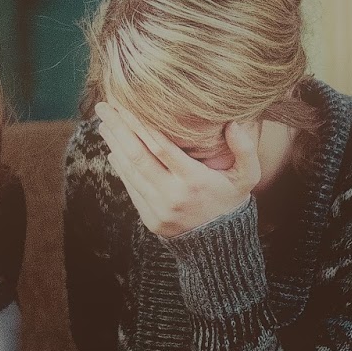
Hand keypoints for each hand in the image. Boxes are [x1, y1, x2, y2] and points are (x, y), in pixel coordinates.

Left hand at [94, 101, 261, 237]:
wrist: (220, 245)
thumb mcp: (248, 177)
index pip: (162, 148)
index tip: (126, 105)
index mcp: (195, 181)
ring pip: (130, 172)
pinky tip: (114, 149)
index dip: (141, 125)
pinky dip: (121, 167)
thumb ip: (245, 149)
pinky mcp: (150, 219)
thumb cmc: (232, 201)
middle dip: (119, 129)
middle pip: (138, 156)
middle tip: (104, 107)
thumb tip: (233, 123)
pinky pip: (131, 188)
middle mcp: (173, 195)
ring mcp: (159, 209)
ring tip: (104, 124)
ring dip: (114, 145)